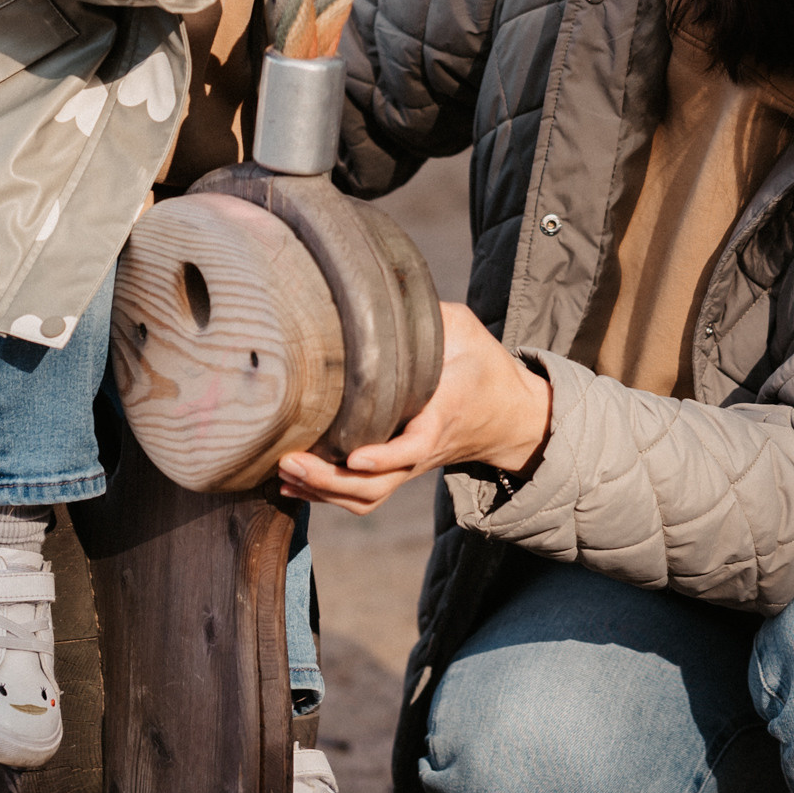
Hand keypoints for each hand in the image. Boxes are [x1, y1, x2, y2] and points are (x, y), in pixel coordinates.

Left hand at [277, 302, 551, 512]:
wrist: (509, 415)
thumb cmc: (482, 366)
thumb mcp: (466, 331)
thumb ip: (431, 318)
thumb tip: (384, 295)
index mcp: (443, 414)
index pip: (415, 446)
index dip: (384, 456)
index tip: (353, 455)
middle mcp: (424, 448)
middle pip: (378, 484)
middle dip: (331, 480)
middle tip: (291, 460)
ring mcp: (410, 465)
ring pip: (368, 497)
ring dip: (323, 492)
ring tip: (284, 473)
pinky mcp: (399, 470)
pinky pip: (365, 496)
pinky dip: (327, 497)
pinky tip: (292, 485)